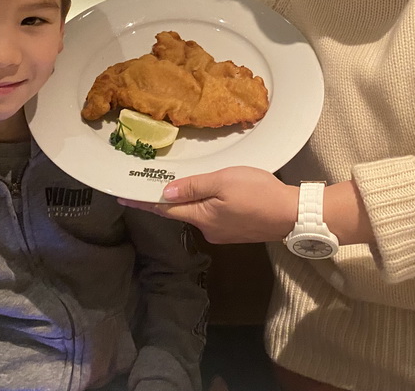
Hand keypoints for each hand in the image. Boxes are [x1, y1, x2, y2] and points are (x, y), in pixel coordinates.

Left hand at [119, 166, 297, 244]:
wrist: (292, 214)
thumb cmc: (258, 193)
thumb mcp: (223, 181)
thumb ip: (194, 187)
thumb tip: (165, 194)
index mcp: (201, 216)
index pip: (164, 210)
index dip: (142, 203)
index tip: (121, 198)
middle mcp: (208, 229)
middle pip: (180, 213)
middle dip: (165, 201)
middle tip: (148, 185)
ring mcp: (223, 233)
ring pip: (198, 214)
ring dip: (189, 202)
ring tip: (185, 185)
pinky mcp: (236, 231)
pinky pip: (213, 216)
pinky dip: (206, 205)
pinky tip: (214, 195)